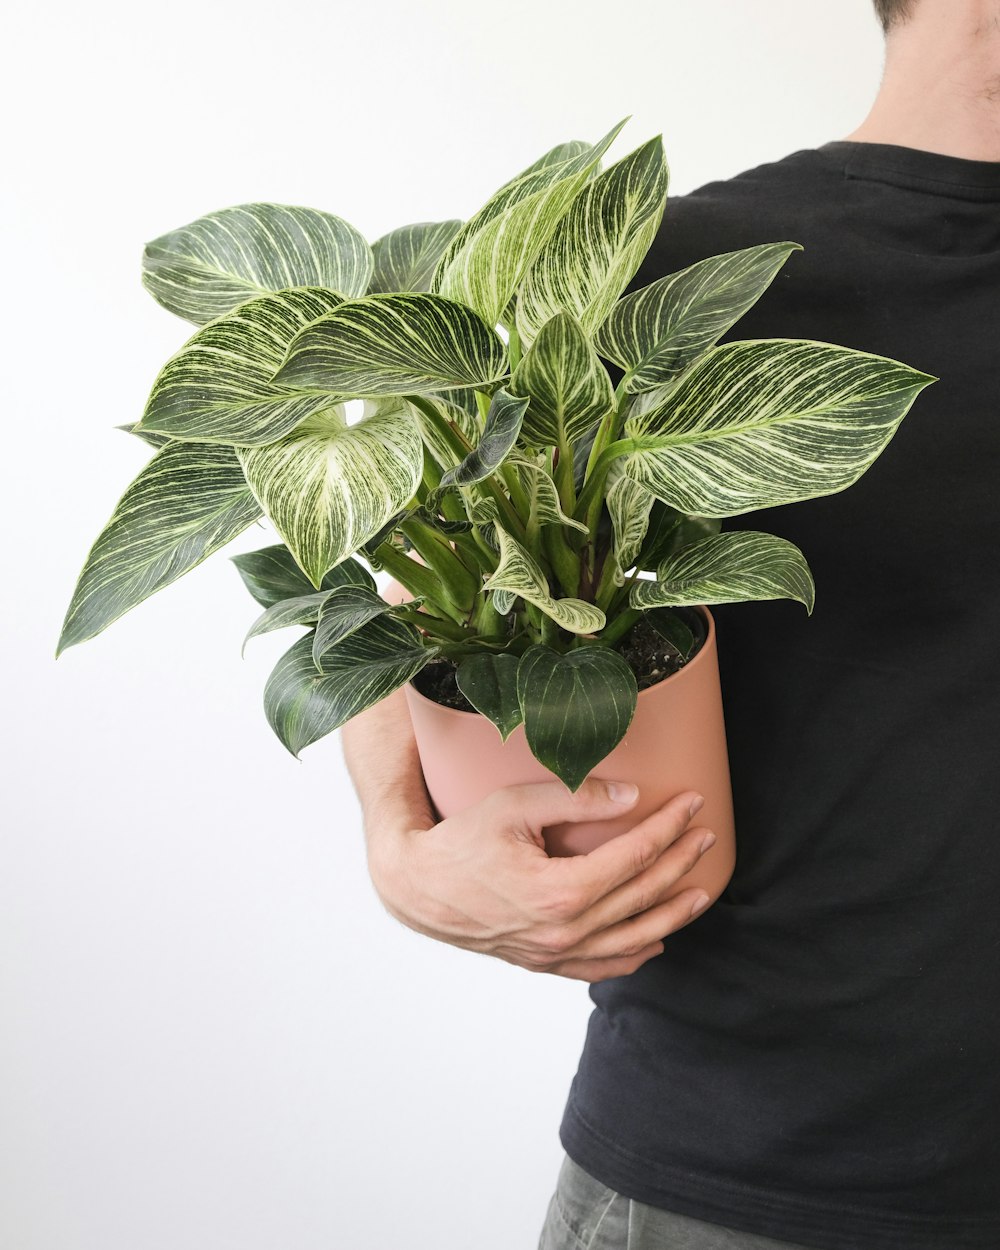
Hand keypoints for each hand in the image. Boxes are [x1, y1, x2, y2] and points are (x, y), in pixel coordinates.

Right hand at [365, 777, 715, 981]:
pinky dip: (634, 956)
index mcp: (560, 891)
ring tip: (700, 890)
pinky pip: (601, 969)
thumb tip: (631, 796)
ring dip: (671, 913)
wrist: (417, 887)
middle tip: (704, 834)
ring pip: (631, 940)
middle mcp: (563, 932)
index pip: (633, 857)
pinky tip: (655, 940)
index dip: (668, 828)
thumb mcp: (514, 805)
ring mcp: (554, 954)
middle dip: (679, 862)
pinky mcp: (543, 963)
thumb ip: (574, 797)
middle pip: (641, 896)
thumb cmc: (461, 840)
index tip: (692, 803)